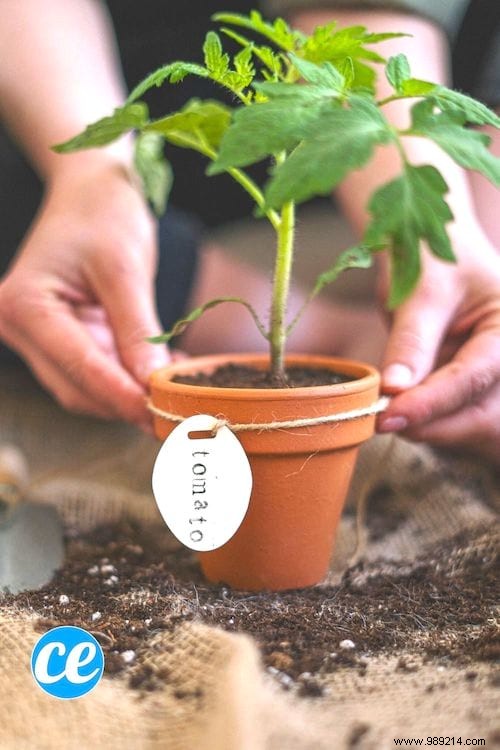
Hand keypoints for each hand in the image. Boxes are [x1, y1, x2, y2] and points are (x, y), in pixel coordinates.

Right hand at [0, 155, 169, 428]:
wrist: (91, 191)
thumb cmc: (104, 214)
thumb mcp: (125, 268)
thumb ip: (137, 330)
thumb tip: (153, 386)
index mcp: (25, 303)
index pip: (78, 366)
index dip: (122, 396)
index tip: (161, 415)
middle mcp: (17, 326)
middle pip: (76, 386)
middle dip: (126, 403)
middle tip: (177, 414)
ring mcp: (35, 336)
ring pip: (83, 388)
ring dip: (128, 396)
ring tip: (175, 390)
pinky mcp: (57, 340)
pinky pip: (92, 373)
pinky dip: (126, 380)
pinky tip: (161, 373)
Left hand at [377, 231, 499, 466]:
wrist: (424, 247)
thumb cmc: (428, 254)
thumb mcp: (419, 292)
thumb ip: (410, 342)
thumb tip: (393, 390)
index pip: (473, 377)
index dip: (430, 402)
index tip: (390, 416)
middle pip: (482, 415)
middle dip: (433, 423)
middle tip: (383, 421)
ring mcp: (490, 376)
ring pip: (468, 425)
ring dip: (428, 427)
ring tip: (387, 413)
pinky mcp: (467, 387)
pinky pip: (451, 418)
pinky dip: (424, 421)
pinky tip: (398, 412)